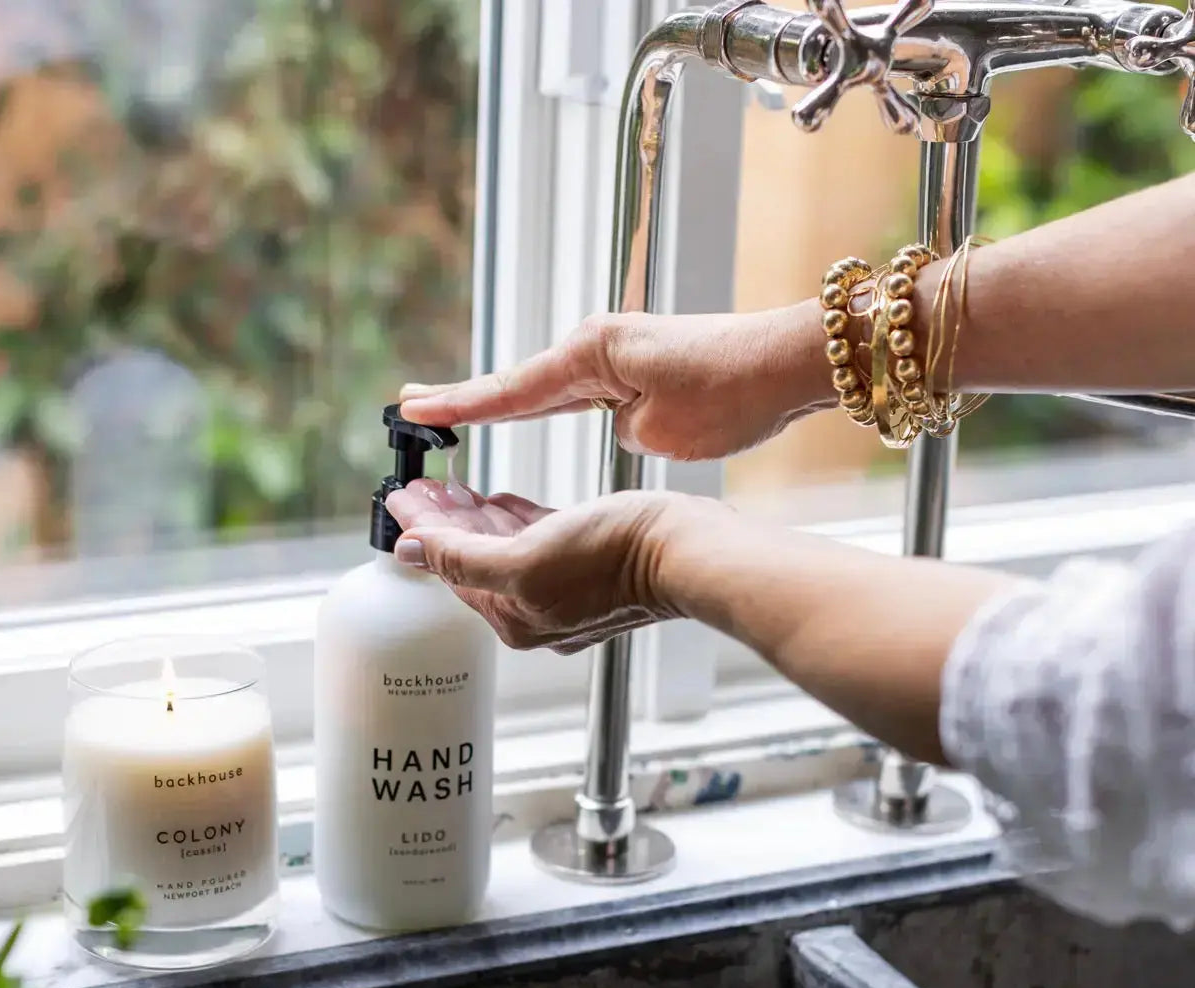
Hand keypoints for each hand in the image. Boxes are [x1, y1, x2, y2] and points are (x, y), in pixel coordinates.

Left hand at [385, 480, 695, 652]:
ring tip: (448, 486)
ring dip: (474, 518)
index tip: (401, 497)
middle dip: (443, 523)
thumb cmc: (615, 556)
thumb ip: (462, 558)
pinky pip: (538, 540)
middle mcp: (538, 611)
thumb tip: (411, 551)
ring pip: (504, 549)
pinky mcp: (590, 563)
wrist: (686, 550)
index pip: (453, 573)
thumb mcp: (525, 558)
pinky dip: (513, 519)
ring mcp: (565, 589)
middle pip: (474, 562)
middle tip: (419, 486)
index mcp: (517, 619)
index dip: (423, 533)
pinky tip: (499, 499)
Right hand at [398, 304, 831, 461]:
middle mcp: (597, 348)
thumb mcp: (662, 429)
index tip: (414, 411)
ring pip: (544, 386)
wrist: (787, 364)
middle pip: (518, 383)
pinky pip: (575, 389)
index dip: (461, 406)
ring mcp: (617, 355)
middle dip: (466, 399)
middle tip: (410, 405)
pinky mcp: (638, 366)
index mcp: (592, 356)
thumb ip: (626, 427)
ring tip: (451, 409)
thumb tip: (623, 421)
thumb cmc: (731, 392)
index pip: (513, 391)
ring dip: (501, 399)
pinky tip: (527, 408)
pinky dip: (542, 402)